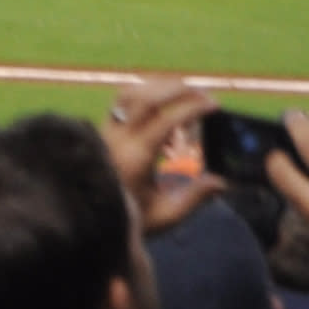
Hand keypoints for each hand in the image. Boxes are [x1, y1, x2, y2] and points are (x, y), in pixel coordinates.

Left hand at [96, 78, 222, 234]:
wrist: (87, 217)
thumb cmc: (129, 219)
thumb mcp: (166, 215)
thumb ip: (195, 197)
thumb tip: (222, 181)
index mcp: (135, 158)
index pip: (165, 120)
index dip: (192, 108)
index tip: (214, 104)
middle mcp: (117, 138)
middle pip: (146, 98)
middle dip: (178, 89)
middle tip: (203, 93)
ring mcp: (106, 131)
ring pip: (130, 94)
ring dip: (159, 89)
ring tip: (185, 96)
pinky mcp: (101, 129)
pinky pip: (120, 102)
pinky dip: (144, 97)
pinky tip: (163, 114)